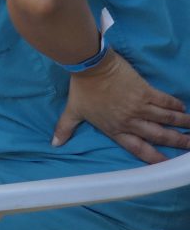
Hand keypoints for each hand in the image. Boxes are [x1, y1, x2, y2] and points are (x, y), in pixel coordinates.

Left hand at [53, 48, 189, 163]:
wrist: (89, 65)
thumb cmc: (81, 88)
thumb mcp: (73, 111)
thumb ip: (65, 128)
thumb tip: (54, 143)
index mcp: (115, 128)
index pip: (137, 148)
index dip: (153, 157)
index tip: (166, 164)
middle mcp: (130, 120)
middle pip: (157, 135)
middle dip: (175, 143)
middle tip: (188, 147)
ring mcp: (139, 106)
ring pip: (165, 119)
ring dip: (181, 125)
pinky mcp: (145, 90)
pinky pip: (164, 100)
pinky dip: (175, 105)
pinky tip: (183, 109)